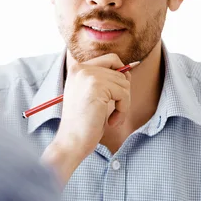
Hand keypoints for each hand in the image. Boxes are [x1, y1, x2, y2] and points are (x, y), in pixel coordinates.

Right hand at [41, 53, 131, 185]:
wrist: (72, 141)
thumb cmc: (83, 123)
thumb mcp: (92, 95)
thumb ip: (104, 79)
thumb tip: (128, 69)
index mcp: (77, 69)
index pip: (111, 59)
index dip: (121, 74)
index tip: (121, 94)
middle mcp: (80, 68)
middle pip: (119, 70)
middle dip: (123, 92)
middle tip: (116, 109)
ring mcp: (88, 76)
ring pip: (123, 83)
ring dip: (123, 103)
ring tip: (112, 118)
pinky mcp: (96, 86)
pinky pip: (124, 94)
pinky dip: (123, 110)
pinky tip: (112, 121)